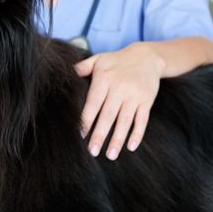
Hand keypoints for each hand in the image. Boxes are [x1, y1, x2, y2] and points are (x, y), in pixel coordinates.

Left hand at [74, 43, 165, 159]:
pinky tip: (131, 147)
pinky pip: (142, 120)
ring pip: (125, 121)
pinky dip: (137, 134)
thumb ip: (82, 68)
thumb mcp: (99, 60)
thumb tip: (64, 75)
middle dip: (100, 135)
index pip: (94, 102)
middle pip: (108, 115)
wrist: (147, 57)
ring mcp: (134, 95)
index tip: (81, 134)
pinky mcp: (146, 101)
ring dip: (117, 139)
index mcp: (105, 79)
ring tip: (111, 155)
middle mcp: (120, 88)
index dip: (87, 119)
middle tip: (92, 152)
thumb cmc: (117, 61)